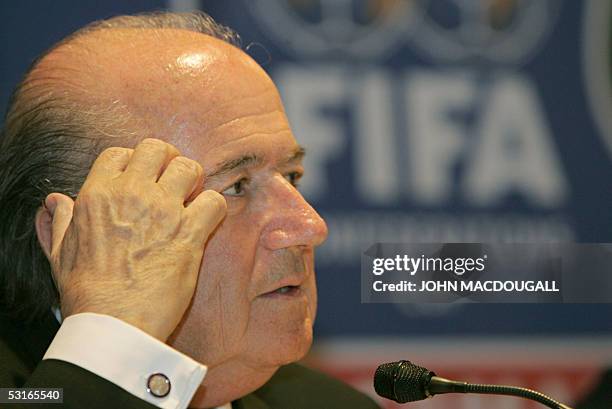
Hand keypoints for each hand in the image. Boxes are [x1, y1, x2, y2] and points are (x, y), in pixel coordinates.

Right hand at [42, 138, 225, 340]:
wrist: (112, 322)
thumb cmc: (86, 292)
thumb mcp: (60, 253)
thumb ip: (61, 221)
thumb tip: (55, 201)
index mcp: (96, 195)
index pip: (119, 153)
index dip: (134, 162)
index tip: (143, 179)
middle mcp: (131, 194)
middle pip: (157, 149)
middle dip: (168, 160)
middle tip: (174, 181)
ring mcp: (162, 211)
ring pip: (189, 168)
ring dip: (194, 180)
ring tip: (191, 199)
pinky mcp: (189, 232)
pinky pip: (213, 201)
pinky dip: (214, 208)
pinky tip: (206, 222)